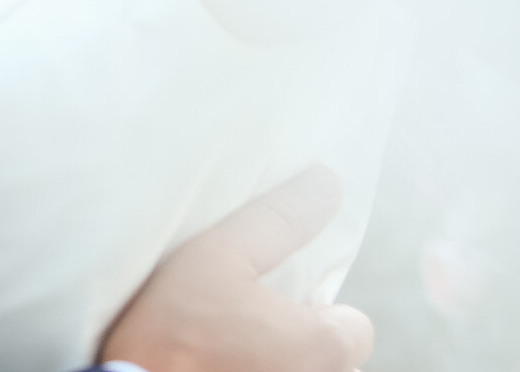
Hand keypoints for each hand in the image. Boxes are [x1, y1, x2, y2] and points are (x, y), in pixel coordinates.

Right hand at [100, 167, 372, 371]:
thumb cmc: (177, 330)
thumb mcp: (219, 255)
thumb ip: (277, 221)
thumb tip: (328, 181)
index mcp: (323, 348)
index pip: (356, 327)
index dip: (321, 312)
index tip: (276, 304)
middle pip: (328, 359)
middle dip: (298, 344)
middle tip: (242, 326)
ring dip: (274, 364)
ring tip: (221, 354)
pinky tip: (211, 369)